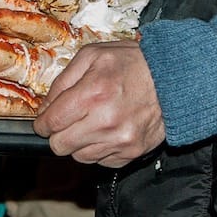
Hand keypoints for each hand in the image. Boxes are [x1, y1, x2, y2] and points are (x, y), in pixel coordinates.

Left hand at [33, 40, 164, 167]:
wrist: (174, 78)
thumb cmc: (132, 63)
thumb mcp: (92, 55)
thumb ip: (62, 81)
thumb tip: (45, 108)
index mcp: (92, 93)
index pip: (51, 123)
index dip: (42, 123)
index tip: (45, 120)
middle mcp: (105, 121)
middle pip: (60, 146)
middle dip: (58, 134)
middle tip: (67, 122)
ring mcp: (120, 140)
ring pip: (79, 157)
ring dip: (79, 143)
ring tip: (91, 123)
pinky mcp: (132, 152)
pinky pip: (101, 162)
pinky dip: (99, 149)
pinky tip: (107, 131)